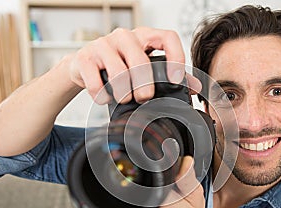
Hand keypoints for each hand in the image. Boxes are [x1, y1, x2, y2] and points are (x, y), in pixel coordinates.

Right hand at [67, 27, 200, 103]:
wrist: (84, 65)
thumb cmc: (120, 64)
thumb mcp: (145, 66)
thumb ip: (170, 74)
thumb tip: (196, 88)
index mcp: (145, 36)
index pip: (168, 37)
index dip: (176, 58)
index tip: (175, 80)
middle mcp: (125, 36)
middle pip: (141, 60)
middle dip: (145, 85)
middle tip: (144, 98)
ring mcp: (103, 44)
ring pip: (118, 72)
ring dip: (123, 92)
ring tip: (124, 99)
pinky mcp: (85, 57)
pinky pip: (95, 80)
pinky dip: (101, 94)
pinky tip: (104, 98)